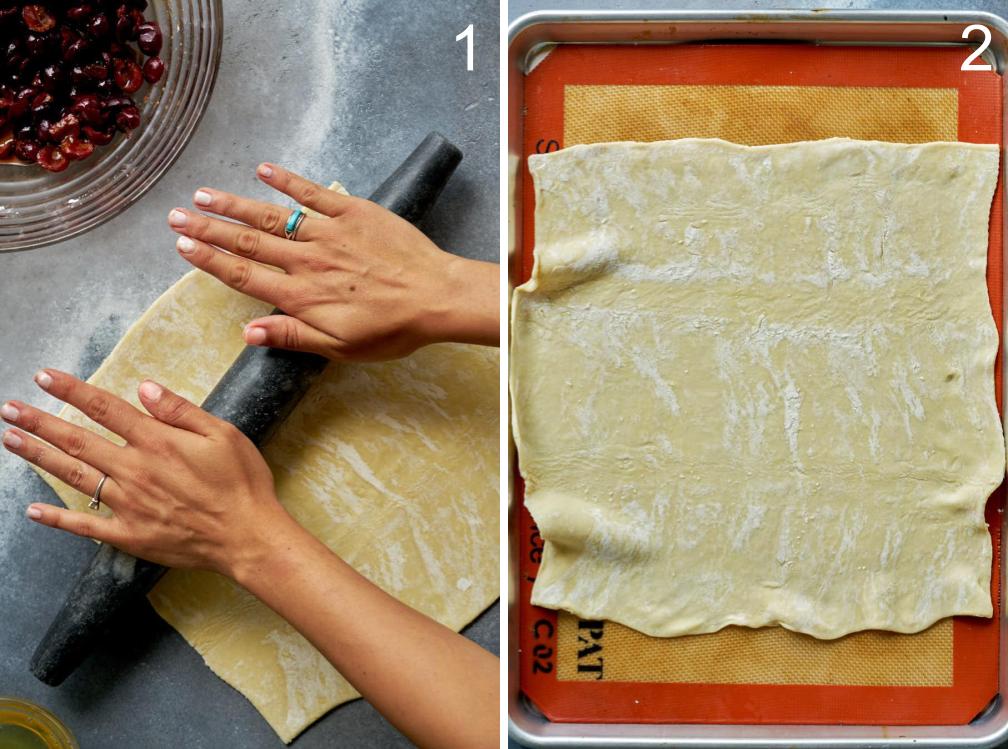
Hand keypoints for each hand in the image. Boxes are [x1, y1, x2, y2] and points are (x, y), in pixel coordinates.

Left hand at [1, 370, 292, 576]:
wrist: (247, 536)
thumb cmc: (242, 482)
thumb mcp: (223, 434)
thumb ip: (180, 410)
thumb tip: (144, 388)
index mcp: (157, 441)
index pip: (105, 408)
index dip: (72, 391)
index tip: (45, 377)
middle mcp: (134, 470)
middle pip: (77, 440)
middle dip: (39, 422)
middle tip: (9, 408)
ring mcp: (127, 504)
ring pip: (74, 476)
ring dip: (39, 456)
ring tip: (11, 440)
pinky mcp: (128, 534)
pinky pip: (85, 525)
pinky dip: (56, 518)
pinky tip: (32, 510)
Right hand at [166, 163, 498, 360]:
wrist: (437, 297)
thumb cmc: (393, 329)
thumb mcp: (341, 347)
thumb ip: (293, 337)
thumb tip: (249, 333)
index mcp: (302, 296)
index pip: (245, 275)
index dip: (210, 261)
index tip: (183, 247)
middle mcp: (308, 261)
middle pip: (248, 242)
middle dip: (209, 228)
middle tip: (176, 216)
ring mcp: (330, 233)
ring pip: (272, 216)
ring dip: (235, 204)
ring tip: (202, 195)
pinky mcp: (355, 212)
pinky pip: (314, 193)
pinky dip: (288, 180)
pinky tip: (264, 169)